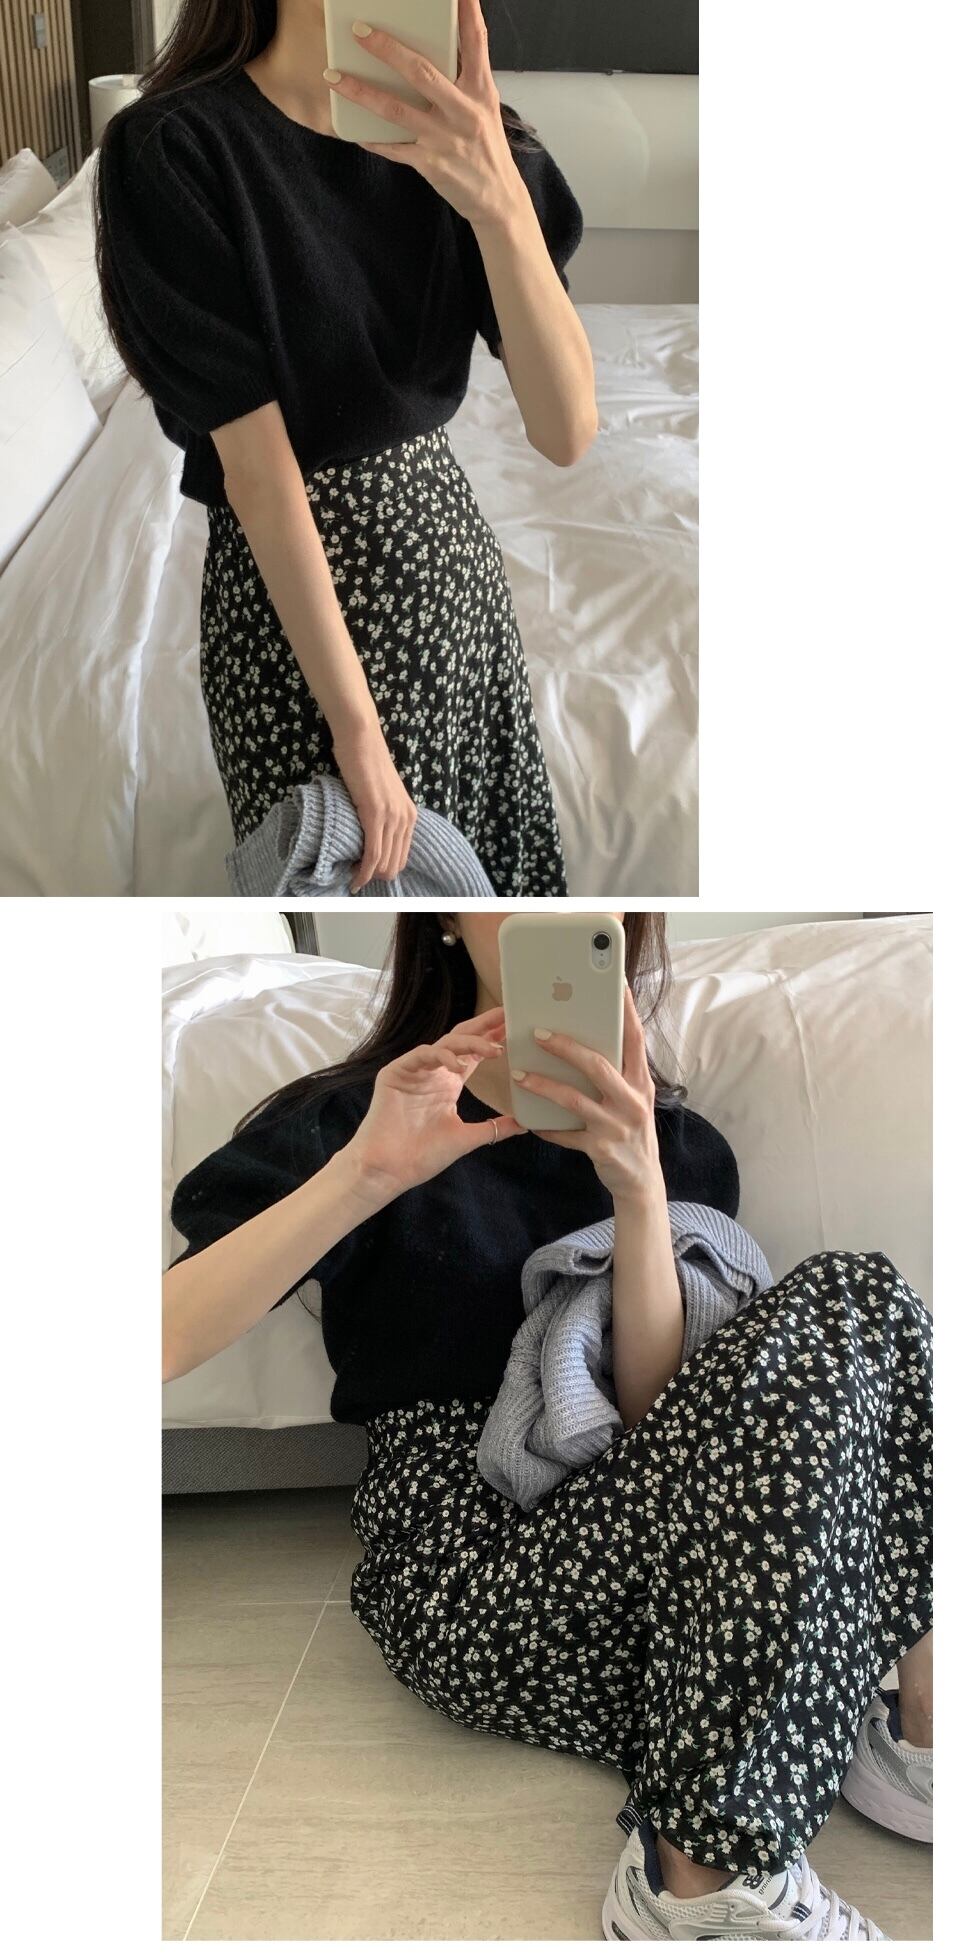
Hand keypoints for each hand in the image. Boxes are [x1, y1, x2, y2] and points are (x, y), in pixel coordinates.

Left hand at [326, 0, 525, 226]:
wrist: (498, 199)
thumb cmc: (486, 148)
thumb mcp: (485, 108)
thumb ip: (463, 79)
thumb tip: (436, 50)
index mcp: (481, 91)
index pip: (475, 42)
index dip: (466, 12)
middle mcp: (463, 111)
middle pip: (421, 72)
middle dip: (387, 49)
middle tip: (359, 31)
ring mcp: (445, 138)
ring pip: (396, 110)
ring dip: (362, 92)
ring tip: (334, 77)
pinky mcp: (431, 164)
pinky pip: (393, 148)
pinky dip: (372, 138)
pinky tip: (353, 129)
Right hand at [331, 720, 417, 890]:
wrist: (361, 738)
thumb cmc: (365, 762)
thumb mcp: (381, 794)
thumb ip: (381, 814)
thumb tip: (368, 834)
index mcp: (410, 815)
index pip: (402, 857)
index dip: (385, 872)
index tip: (367, 876)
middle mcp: (406, 818)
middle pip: (394, 865)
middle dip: (376, 879)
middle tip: (356, 879)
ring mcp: (392, 816)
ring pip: (384, 863)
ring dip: (367, 877)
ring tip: (352, 879)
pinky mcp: (375, 813)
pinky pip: (373, 853)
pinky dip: (363, 871)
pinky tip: (354, 878)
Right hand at [342, 1007, 523, 1199]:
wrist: (389, 1170)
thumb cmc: (422, 1156)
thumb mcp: (467, 1138)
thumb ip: (495, 1129)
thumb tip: (526, 1125)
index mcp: (448, 1084)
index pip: (473, 1054)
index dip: (491, 1040)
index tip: (512, 1028)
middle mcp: (432, 1073)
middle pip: (460, 1040)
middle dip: (483, 1027)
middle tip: (505, 1015)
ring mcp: (413, 1071)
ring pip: (444, 1044)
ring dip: (469, 1043)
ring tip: (492, 1049)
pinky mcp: (395, 1073)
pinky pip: (421, 1055)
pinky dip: (440, 1057)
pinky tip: (457, 1065)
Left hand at [512, 984, 666, 1203]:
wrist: (642, 1179)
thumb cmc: (632, 1129)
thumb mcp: (634, 1098)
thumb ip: (619, 1073)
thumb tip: (589, 1040)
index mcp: (641, 1082)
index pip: (634, 1039)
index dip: (626, 1011)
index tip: (614, 984)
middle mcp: (632, 1101)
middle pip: (597, 1065)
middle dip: (566, 1047)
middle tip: (538, 1033)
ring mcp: (616, 1126)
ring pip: (574, 1099)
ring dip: (543, 1085)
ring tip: (518, 1073)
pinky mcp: (600, 1148)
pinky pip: (565, 1134)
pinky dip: (545, 1126)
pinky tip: (529, 1120)